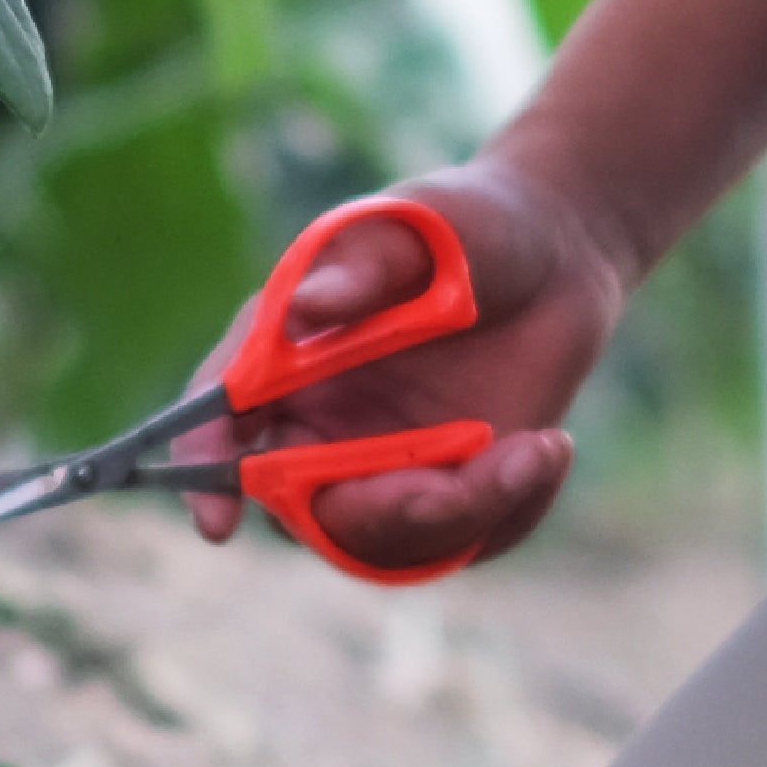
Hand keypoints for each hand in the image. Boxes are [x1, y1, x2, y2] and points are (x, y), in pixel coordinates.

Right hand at [189, 157, 623, 578]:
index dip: (207, 473)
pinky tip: (548, 448)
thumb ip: (362, 263)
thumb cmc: (469, 225)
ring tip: (538, 446)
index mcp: (281, 357)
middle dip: (380, 512)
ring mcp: (384, 466)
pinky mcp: (450, 490)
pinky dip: (511, 511)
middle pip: (307, 511)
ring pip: (392, 542)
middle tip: (455, 486)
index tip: (219, 520)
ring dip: (465, 513)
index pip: (220, 422)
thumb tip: (309, 307)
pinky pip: (462, 542)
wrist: (559, 254)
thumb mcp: (420, 224)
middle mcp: (320, 423)